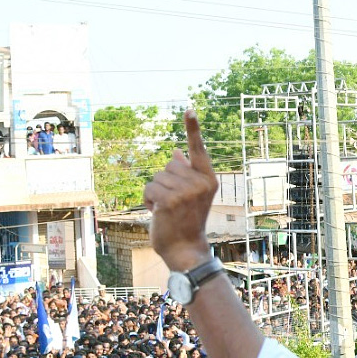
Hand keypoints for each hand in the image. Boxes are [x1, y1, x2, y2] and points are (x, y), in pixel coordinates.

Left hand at [143, 111, 218, 271]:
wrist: (186, 248)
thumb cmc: (187, 221)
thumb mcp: (190, 195)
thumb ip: (185, 173)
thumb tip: (175, 151)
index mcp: (209, 179)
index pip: (198, 149)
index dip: (192, 128)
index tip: (188, 109)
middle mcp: (201, 183)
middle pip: (168, 166)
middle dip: (164, 182)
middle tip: (174, 203)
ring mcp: (187, 192)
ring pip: (156, 177)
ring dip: (155, 193)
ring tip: (167, 210)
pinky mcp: (171, 200)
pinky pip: (148, 189)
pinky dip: (148, 201)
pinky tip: (158, 213)